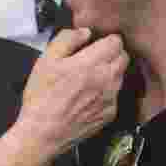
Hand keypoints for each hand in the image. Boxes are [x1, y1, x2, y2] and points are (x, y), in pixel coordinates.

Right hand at [17, 28, 127, 158]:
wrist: (43, 133)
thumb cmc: (41, 98)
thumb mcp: (45, 60)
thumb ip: (67, 39)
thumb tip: (83, 32)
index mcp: (91, 63)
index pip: (116, 41)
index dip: (105, 40)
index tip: (95, 44)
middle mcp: (107, 79)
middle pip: (123, 57)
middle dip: (111, 54)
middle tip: (93, 59)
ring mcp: (111, 98)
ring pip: (121, 76)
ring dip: (110, 72)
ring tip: (89, 79)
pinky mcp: (110, 113)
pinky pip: (115, 95)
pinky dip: (106, 92)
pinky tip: (88, 96)